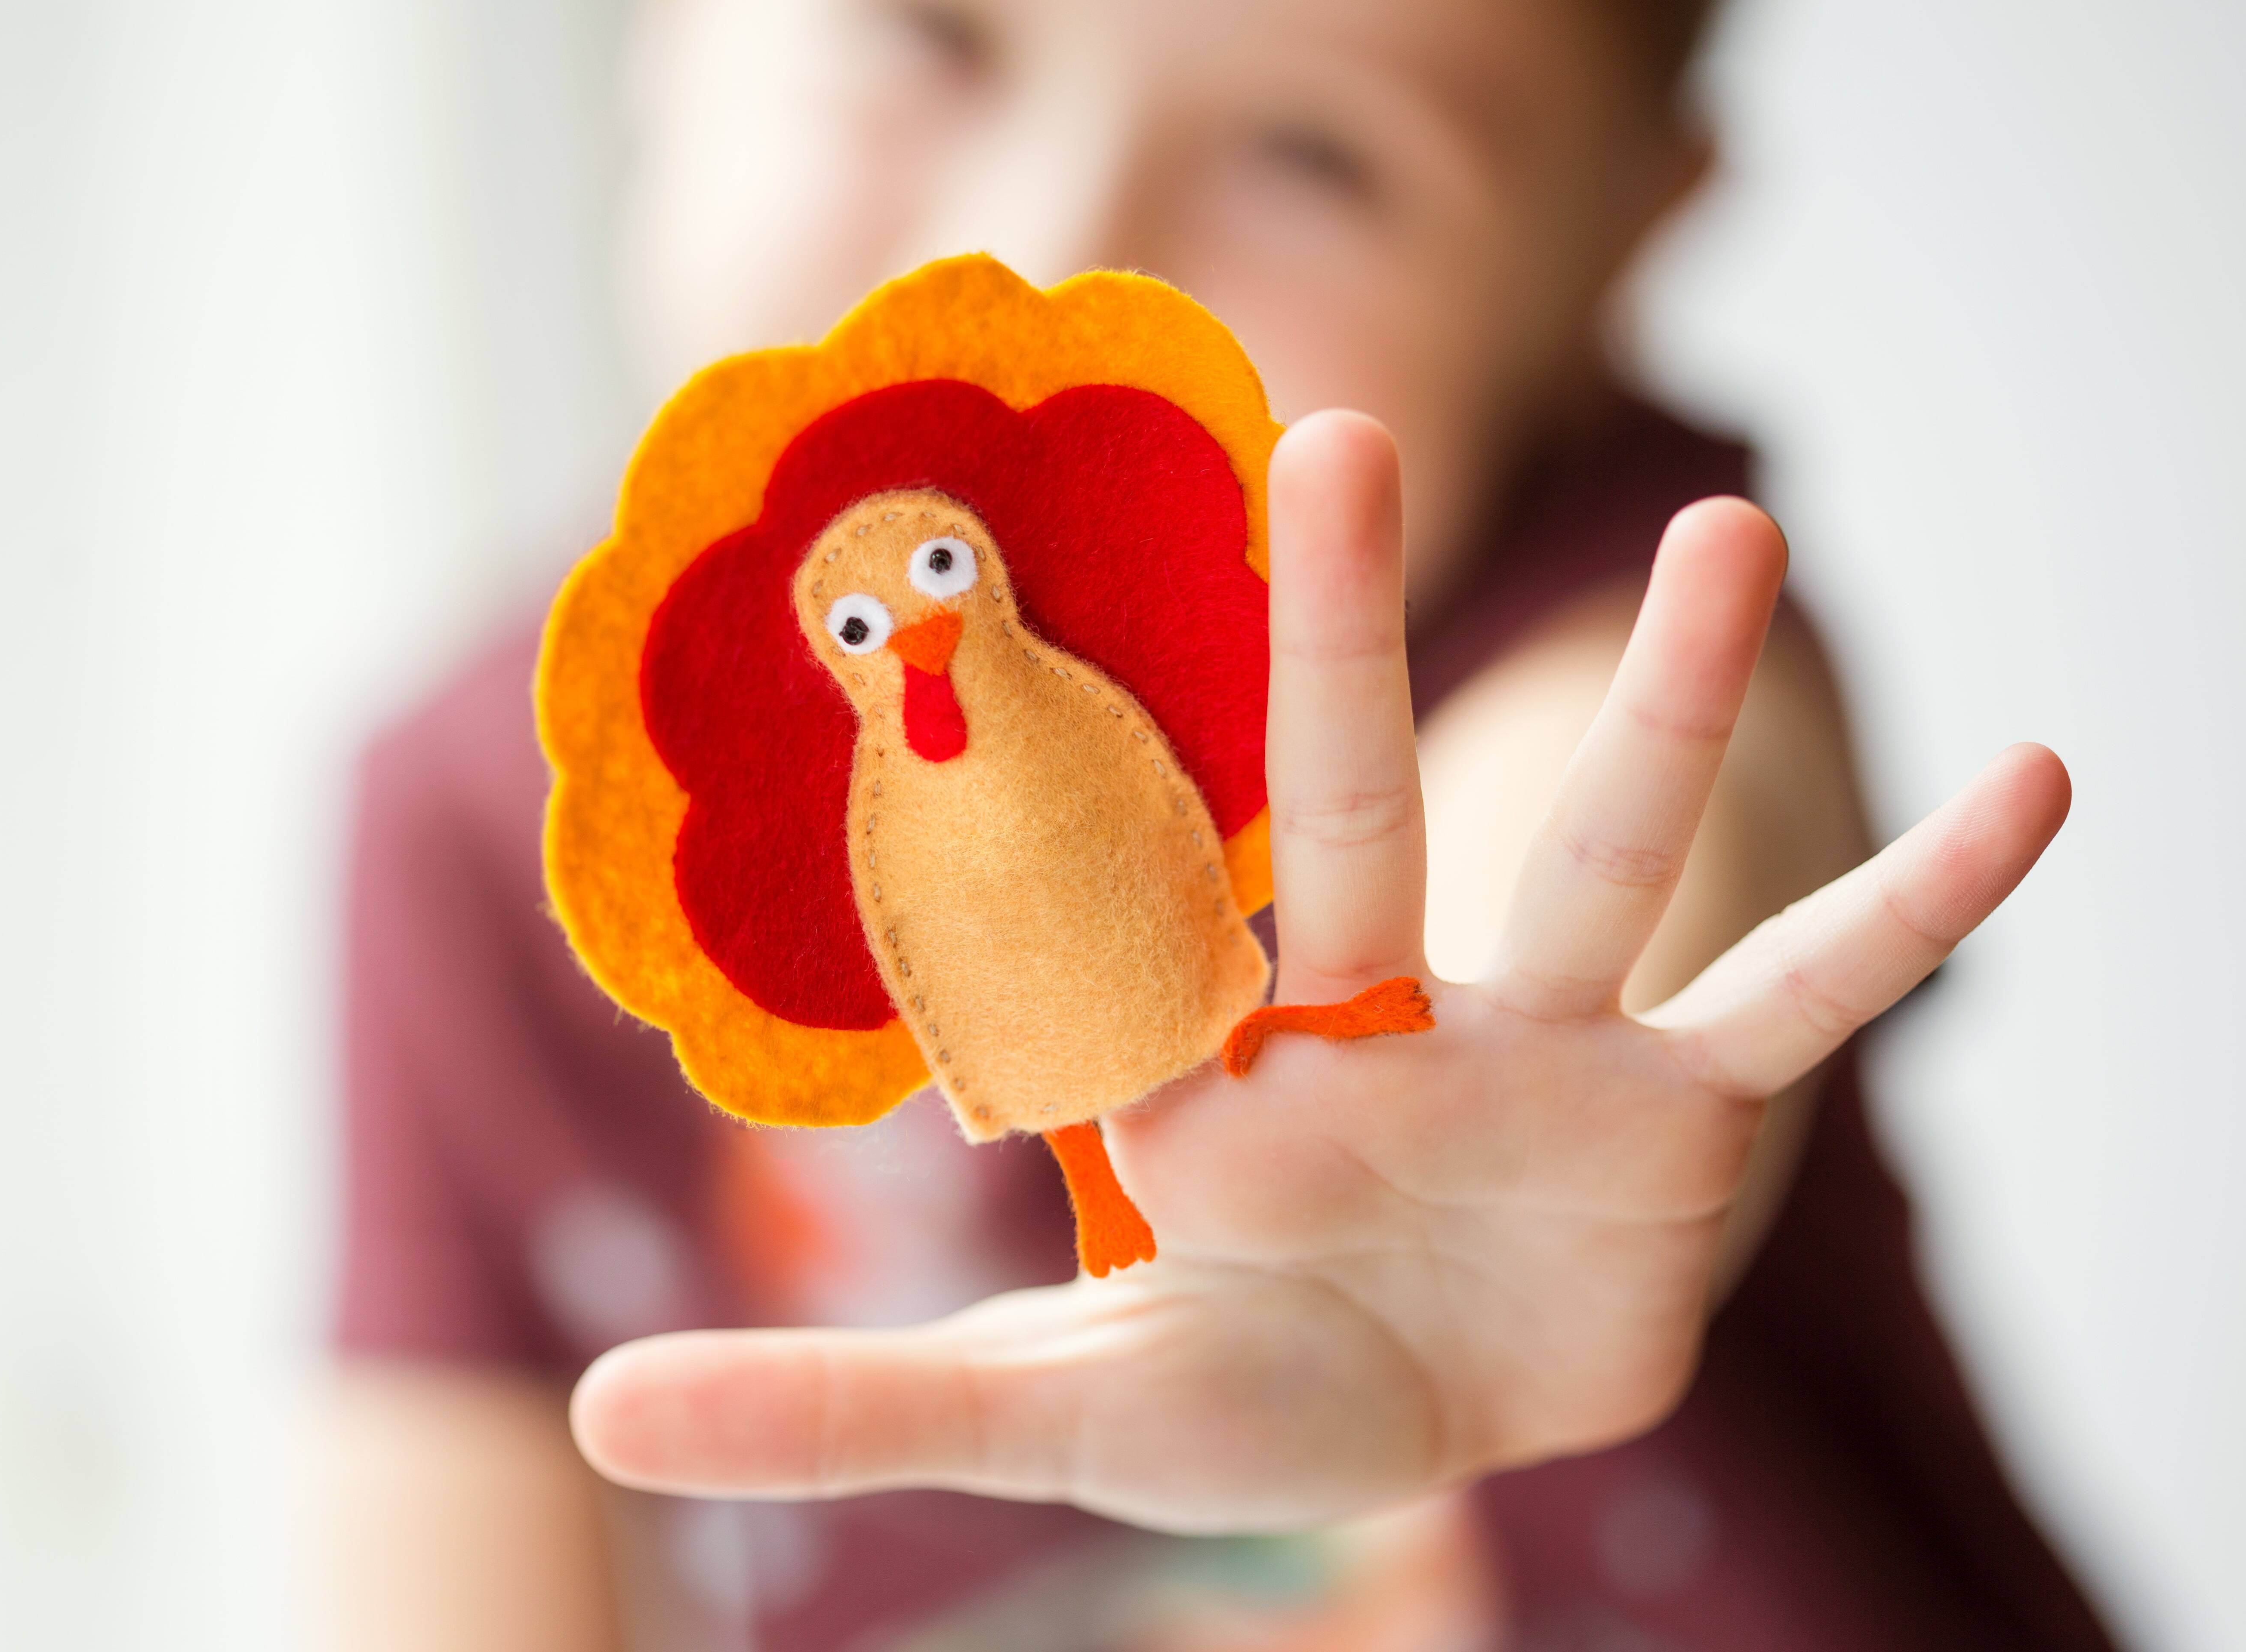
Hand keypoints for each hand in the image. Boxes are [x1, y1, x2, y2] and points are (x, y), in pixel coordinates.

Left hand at [571, 411, 2070, 1532]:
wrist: (1411, 1431)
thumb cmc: (1231, 1393)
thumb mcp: (1044, 1420)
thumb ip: (836, 1409)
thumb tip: (598, 1409)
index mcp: (1218, 1075)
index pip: (1144, 942)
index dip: (1087, 844)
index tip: (997, 669)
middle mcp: (1375, 1024)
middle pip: (1354, 814)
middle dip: (1347, 643)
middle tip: (1342, 437)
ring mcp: (1539, 1057)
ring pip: (1598, 858)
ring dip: (1659, 706)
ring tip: (1741, 533)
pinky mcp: (1676, 1121)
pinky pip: (1807, 996)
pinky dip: (1914, 905)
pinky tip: (2037, 785)